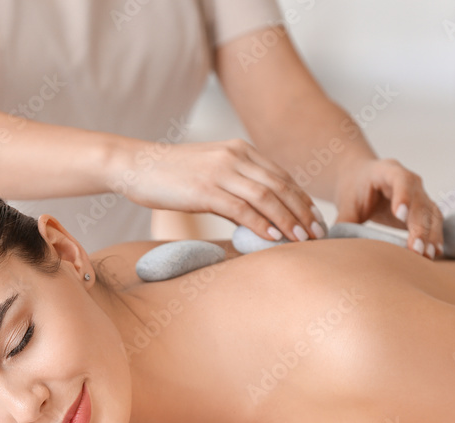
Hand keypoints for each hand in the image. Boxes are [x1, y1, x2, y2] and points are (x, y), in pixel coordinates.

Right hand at [119, 138, 324, 242]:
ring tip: (302, 239)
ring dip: (288, 220)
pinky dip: (260, 224)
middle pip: (280, 186)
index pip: (281, 176)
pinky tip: (273, 237)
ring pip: (266, 197)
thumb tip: (256, 219)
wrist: (135, 165)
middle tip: (319, 234)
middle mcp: (235, 157)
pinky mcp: (204, 189)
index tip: (315, 220)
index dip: (302, 199)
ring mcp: (220, 172)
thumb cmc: (170, 175)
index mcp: (239, 150)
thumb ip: (234, 190)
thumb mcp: (208, 174)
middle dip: (303, 212)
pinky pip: (241, 208)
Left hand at [334, 158, 443, 259]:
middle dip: (419, 226)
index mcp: (388, 171)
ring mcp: (420, 194)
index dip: (403, 196)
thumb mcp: (346, 203)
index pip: (400, 180)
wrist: (362, 179)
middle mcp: (410, 181)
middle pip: (420, 202)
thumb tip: (336, 245)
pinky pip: (434, 222)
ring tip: (427, 256)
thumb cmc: (354, 188)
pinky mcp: (424, 208)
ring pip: (431, 213)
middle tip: (416, 248)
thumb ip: (344, 221)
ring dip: (431, 235)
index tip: (400, 215)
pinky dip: (434, 237)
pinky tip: (433, 253)